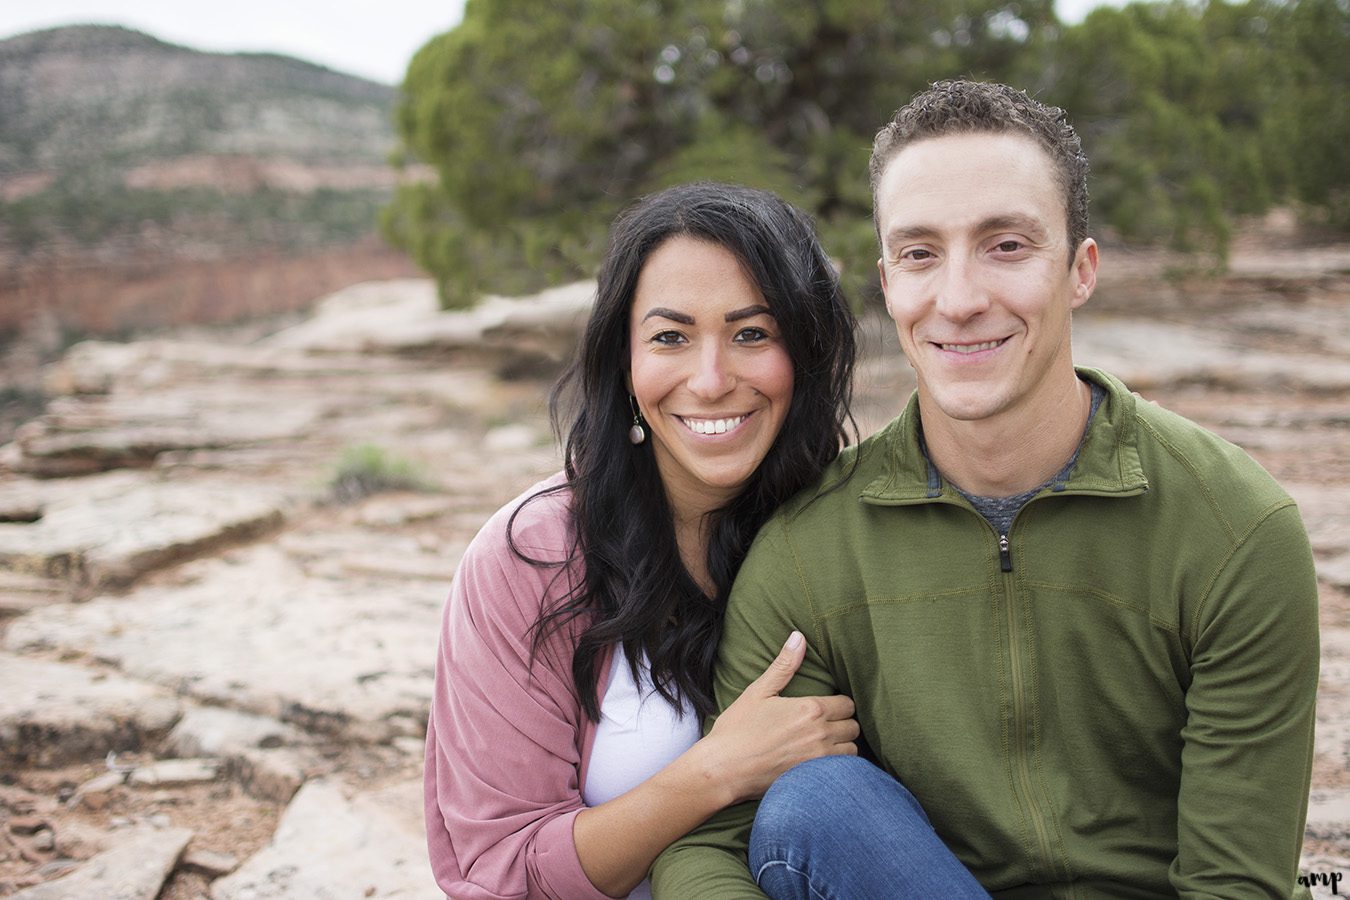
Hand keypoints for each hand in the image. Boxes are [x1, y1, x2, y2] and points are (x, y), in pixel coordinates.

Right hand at [698, 631, 858, 804]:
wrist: (722, 770)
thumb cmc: (737, 730)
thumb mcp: (759, 692)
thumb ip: (784, 665)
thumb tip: (799, 637)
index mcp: (810, 710)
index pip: (848, 704)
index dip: (838, 704)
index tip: (826, 707)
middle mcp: (820, 735)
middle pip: (853, 727)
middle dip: (842, 724)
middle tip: (824, 725)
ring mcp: (819, 761)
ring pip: (851, 751)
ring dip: (842, 746)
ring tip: (824, 744)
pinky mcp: (814, 781)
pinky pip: (842, 773)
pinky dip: (836, 768)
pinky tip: (819, 763)